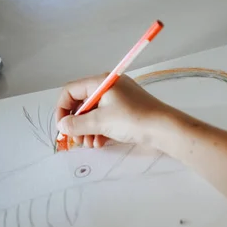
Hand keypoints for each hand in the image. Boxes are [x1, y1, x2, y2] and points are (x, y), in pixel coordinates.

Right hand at [56, 74, 171, 147]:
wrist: (164, 128)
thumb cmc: (133, 119)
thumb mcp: (100, 122)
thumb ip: (77, 124)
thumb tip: (62, 126)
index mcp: (101, 82)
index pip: (71, 91)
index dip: (63, 109)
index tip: (62, 127)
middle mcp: (109, 87)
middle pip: (82, 103)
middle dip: (76, 123)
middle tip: (77, 140)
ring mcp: (119, 98)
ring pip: (94, 113)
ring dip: (87, 130)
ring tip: (89, 144)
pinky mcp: (126, 110)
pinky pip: (106, 118)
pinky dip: (99, 130)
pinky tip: (100, 143)